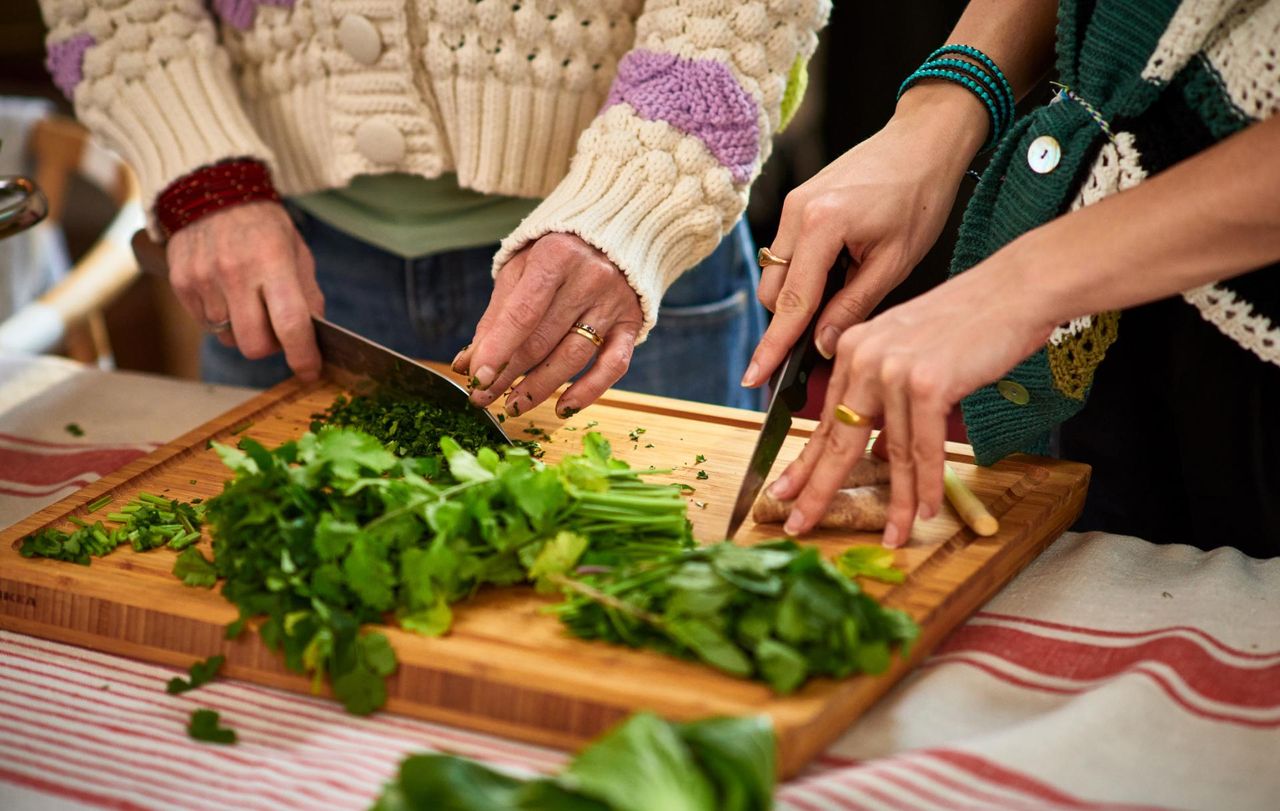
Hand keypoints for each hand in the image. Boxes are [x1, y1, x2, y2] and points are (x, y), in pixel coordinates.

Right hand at [168, 202, 323, 379]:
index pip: (290, 324)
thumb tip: (316, 334)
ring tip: (248, 300)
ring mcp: (203, 279)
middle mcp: (234, 272)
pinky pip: (205, 323)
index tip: (311, 370)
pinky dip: (221, 318)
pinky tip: (226, 292)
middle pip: (254, 345)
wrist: (209, 189)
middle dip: (270, 348)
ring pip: (228, 338)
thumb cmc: (262, 224)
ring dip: (243, 329)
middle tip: (277, 331)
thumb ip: (308, 293)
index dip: (303, 356)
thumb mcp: (297, 251)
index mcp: (272, 261)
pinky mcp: (181, 284)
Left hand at [454, 233, 643, 416]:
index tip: (477, 378)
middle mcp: (590, 278)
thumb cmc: (556, 254)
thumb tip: (469, 362)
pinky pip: (613, 365)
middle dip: (509, 373)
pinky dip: (588, 391)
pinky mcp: (631, 323)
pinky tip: (563, 407)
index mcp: (556, 256)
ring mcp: (613, 303)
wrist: (612, 234)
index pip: (522, 314)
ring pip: (573, 356)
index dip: (498, 349)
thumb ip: (496, 316)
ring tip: (512, 406)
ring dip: (539, 388)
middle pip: (543, 340)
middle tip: (483, 397)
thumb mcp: (519, 270)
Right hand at [743, 85, 987, 387]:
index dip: (773, 346)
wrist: (923, 140)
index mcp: (821, 226)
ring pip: (775, 274)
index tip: (755, 378)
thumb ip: (852, 307)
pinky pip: (786, 252)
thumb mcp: (894, 262)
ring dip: (798, 296)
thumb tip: (820, 347)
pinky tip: (840, 268)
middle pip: (772, 292)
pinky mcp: (796, 202)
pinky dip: (804, 273)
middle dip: (791, 321)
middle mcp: (795, 213)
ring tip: (846, 289)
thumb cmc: (919, 196)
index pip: (790, 303)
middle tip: (829, 335)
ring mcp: (791, 205)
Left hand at [765, 248, 1051, 546]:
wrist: (1015, 291)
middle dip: (819, 489)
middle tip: (799, 524)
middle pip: (838, 439)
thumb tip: (882, 454)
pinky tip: (927, 510)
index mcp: (854, 349)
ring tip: (894, 536)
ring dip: (897, 502)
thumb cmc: (972, 322)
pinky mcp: (928, 383)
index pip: (823, 419)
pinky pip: (924, 448)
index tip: (785, 492)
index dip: (804, 462)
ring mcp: (894, 370)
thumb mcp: (913, 357)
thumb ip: (889, 402)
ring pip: (891, 452)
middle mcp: (865, 357)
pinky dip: (928, 485)